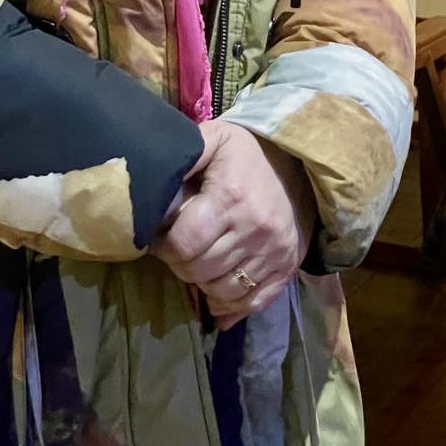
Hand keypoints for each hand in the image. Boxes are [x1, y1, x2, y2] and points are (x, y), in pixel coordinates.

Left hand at [153, 120, 313, 328]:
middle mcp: (255, 228)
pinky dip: (231, 306)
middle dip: (180, 265)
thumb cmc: (244, 153)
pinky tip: (216, 296)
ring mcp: (274, 251)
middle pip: (201, 270)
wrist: (296, 161)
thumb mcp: (212, 139)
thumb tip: (149, 181)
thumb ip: (182, 156)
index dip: (164, 247)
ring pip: (224, 291)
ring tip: (196, 266)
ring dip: (202, 285)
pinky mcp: (287, 267)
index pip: (185, 244)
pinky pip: (254, 303)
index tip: (159, 239)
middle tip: (176, 252)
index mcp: (230, 196)